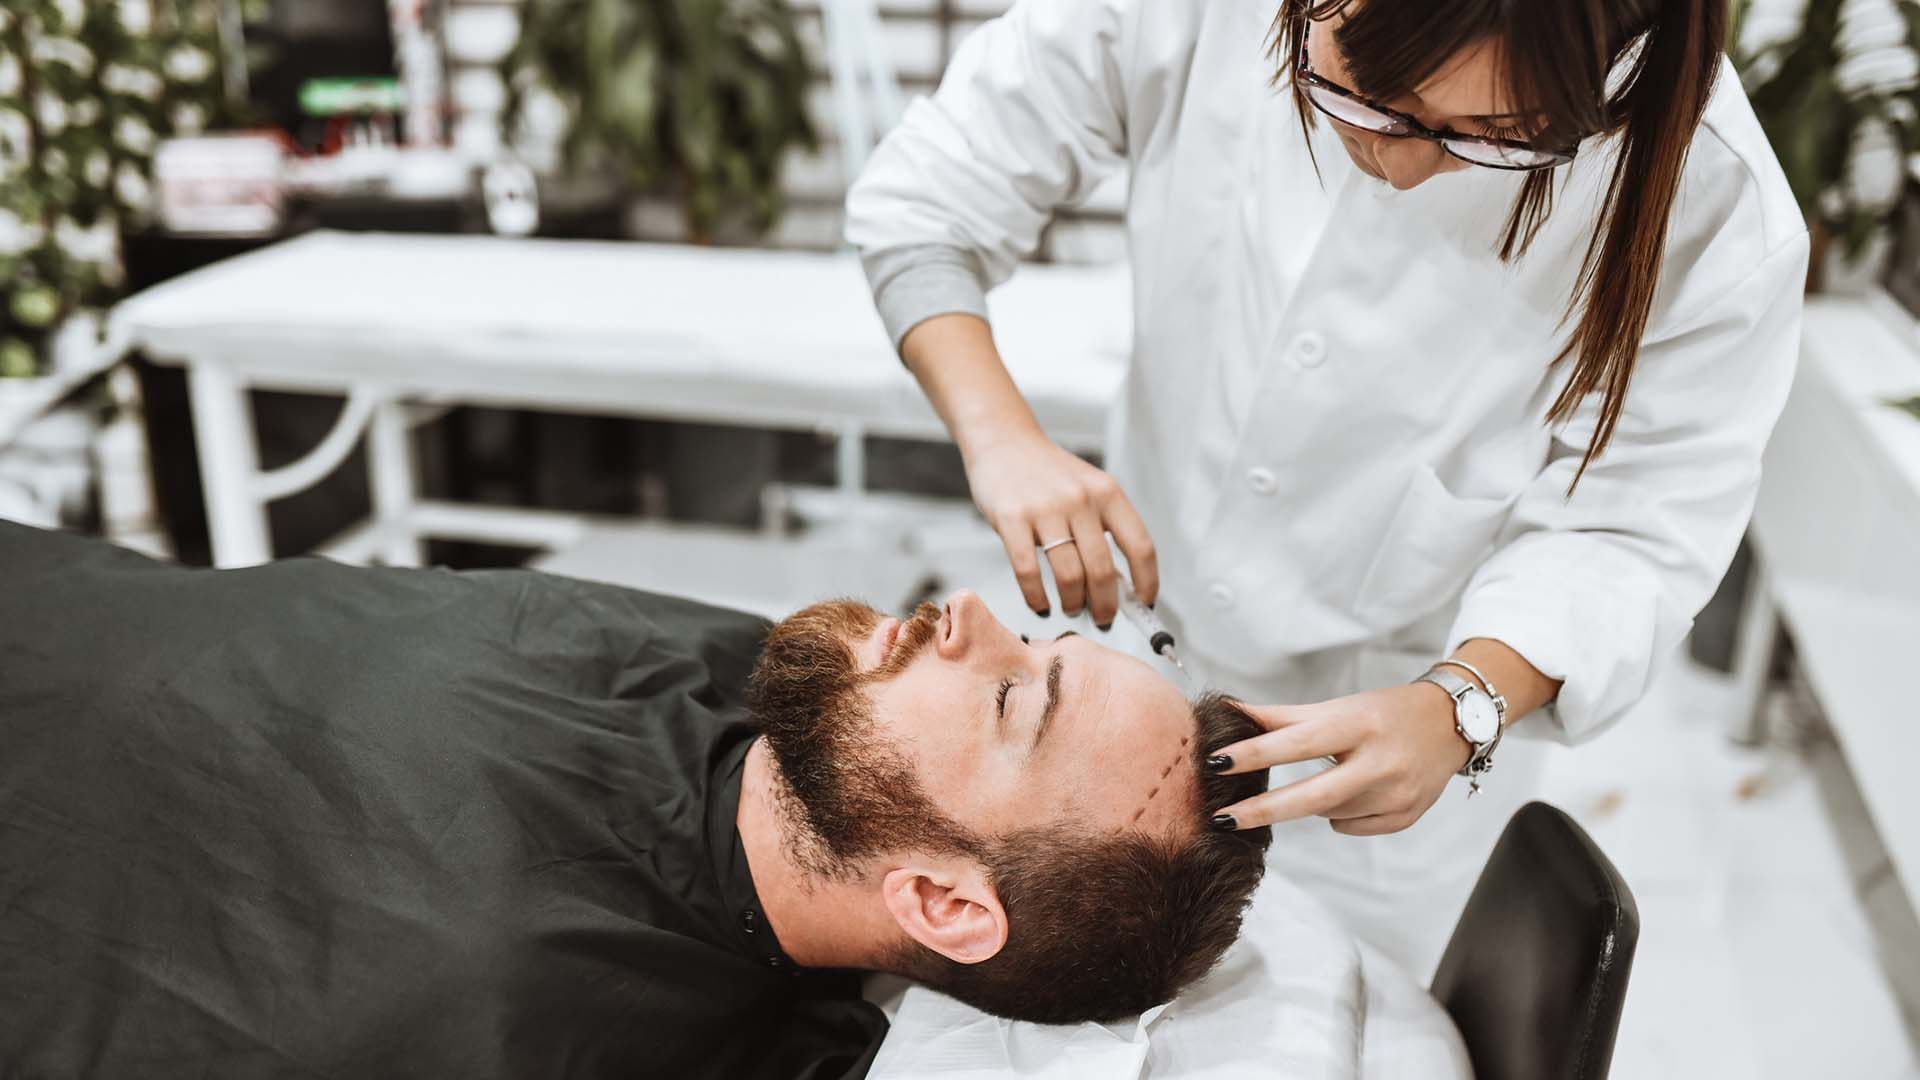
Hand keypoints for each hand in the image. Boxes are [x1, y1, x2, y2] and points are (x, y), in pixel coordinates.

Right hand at [961, 430, 1157, 624]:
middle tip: (1102, 619)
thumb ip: (1104, 528)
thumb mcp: (1088, 489)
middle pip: (1103, 570)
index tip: (1143, 604)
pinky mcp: (1011, 519)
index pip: (1141, 547)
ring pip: (1069, 575)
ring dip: (1073, 603)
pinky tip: (1040, 605)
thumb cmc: (1048, 475)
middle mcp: (1081, 500)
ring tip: (1070, 609)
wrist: (1003, 442)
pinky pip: (1028, 571)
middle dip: (1106, 606)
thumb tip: (1120, 586)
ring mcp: (1045, 509)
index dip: (1147, 582)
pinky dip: (1036, 597)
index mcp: (1108, 494)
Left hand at [1209, 682, 1468, 835]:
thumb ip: (1280, 716)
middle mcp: (1381, 761)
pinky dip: (1339, 813)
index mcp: (1359, 724)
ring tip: (1337, 773)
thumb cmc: (1380, 712)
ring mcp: (1397, 794)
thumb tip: (1226, 710)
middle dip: (1262, 810)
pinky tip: (1359, 790)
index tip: (1215, 762)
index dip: (1255, 753)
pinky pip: (1348, 826)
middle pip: (1312, 796)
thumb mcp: (1334, 707)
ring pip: (1327, 812)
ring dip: (1312, 801)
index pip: (1298, 742)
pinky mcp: (1406, 817)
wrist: (1449, 724)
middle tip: (1221, 818)